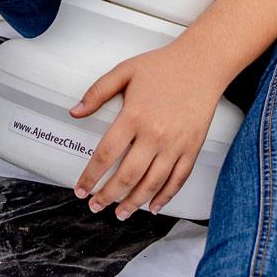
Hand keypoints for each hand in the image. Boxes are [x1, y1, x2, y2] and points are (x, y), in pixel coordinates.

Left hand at [69, 43, 224, 217]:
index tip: (81, 188)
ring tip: (120, 213)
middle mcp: (154, 134)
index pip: (106, 153)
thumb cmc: (161, 66)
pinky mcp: (192, 149)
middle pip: (127, 175)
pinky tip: (153, 206)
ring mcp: (175, 144)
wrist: (200, 64)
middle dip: (108, 195)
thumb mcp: (124, 71)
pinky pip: (177, 180)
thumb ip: (97, 92)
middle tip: (96, 206)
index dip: (91, 175)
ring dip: (133, 202)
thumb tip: (75, 112)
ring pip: (152, 183)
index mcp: (134, 115)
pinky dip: (165, 197)